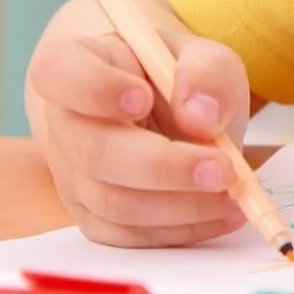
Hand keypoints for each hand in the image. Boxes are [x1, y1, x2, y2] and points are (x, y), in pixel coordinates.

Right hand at [27, 31, 253, 247]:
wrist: (168, 114)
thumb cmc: (179, 78)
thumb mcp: (205, 57)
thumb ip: (207, 73)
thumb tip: (201, 115)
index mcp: (76, 62)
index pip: (59, 72)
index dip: (96, 89)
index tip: (143, 98)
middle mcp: (64, 121)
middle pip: (93, 151)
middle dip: (163, 167)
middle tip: (222, 169)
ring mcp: (73, 175)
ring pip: (114, 203)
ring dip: (180, 206)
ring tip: (233, 195)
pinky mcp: (94, 216)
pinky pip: (129, 235)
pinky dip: (180, 229)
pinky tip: (220, 214)